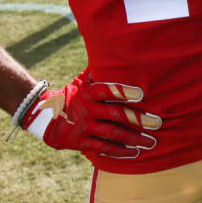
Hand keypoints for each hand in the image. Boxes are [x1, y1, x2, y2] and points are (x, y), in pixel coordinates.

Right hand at [23, 78, 159, 158]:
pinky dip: (119, 151)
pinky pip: (103, 148)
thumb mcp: (82, 80)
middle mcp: (87, 109)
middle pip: (115, 114)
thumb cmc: (72, 94)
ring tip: (150, 142)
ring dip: (133, 138)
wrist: (44, 116)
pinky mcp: (80, 142)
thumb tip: (116, 50)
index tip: (141, 94)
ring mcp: (83, 127)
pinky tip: (134, 153)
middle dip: (138, 120)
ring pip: (112, 133)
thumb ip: (99, 70)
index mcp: (88, 92)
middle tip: (157, 123)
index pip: (106, 90)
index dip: (123, 91)